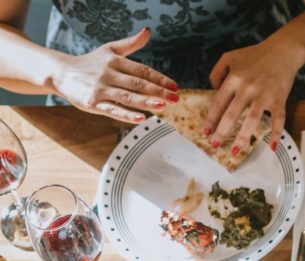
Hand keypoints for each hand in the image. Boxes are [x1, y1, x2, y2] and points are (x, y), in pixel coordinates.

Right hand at [50, 27, 177, 123]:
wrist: (61, 72)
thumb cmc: (90, 63)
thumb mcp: (109, 49)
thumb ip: (131, 43)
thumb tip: (148, 31)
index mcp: (115, 61)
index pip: (142, 70)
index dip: (160, 79)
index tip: (175, 87)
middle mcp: (108, 73)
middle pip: (137, 83)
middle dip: (158, 91)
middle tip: (175, 99)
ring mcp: (100, 88)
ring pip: (127, 97)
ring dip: (145, 102)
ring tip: (162, 106)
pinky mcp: (92, 102)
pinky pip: (112, 110)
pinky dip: (127, 115)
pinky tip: (141, 118)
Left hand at [204, 36, 304, 156]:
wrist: (282, 51)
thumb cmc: (255, 54)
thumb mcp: (229, 56)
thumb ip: (217, 72)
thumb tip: (213, 90)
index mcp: (234, 78)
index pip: (219, 102)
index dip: (211, 119)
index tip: (205, 132)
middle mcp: (247, 88)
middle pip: (232, 114)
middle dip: (221, 132)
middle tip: (214, 145)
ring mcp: (264, 95)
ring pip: (251, 120)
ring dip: (242, 137)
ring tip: (235, 151)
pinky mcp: (279, 100)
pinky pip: (278, 120)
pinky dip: (276, 134)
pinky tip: (272, 146)